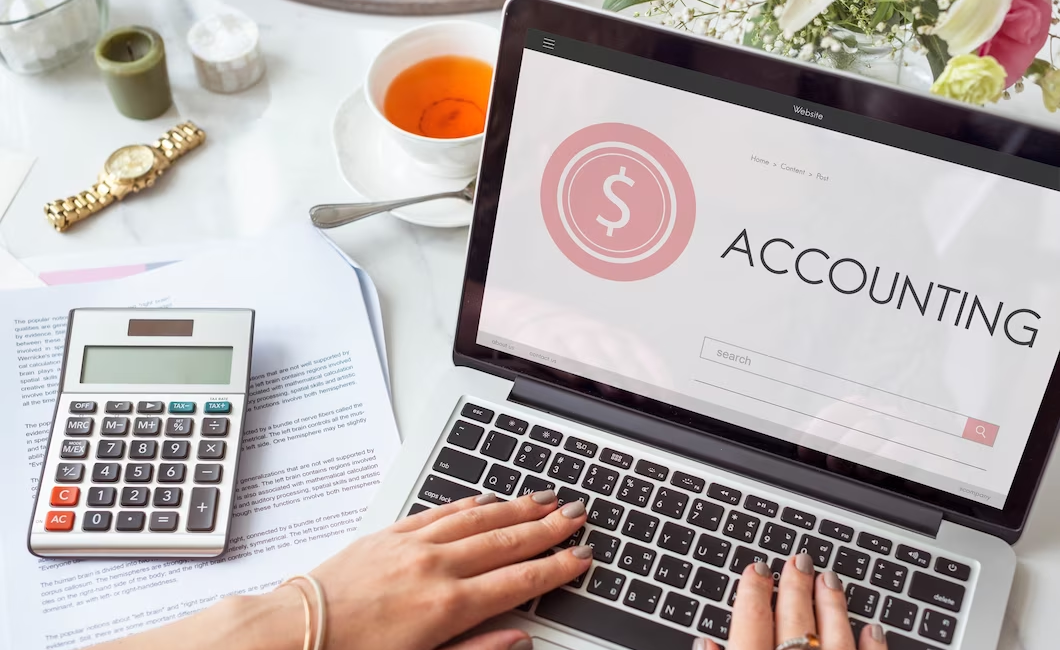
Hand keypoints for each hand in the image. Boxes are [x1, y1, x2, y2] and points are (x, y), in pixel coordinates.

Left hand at [300, 490, 590, 649]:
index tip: (581, 556)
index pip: (519, 581)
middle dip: (547, 527)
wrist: (291, 635)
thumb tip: (519, 640)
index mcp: (448, 607)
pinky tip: (487, 498)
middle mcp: (435, 568)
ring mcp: (411, 546)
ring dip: (516, 507)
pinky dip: (469, 503)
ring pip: (478, 518)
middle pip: (506, 541)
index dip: (556, 568)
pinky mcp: (388, 535)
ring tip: (545, 498)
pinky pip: (439, 511)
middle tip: (577, 513)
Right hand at [694, 555, 886, 649]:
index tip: (756, 571)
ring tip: (829, 578)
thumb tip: (705, 643)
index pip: (750, 622)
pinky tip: (872, 626)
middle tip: (796, 561)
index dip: (752, 592)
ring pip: (835, 635)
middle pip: (794, 620)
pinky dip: (872, 645)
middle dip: (794, 586)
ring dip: (833, 604)